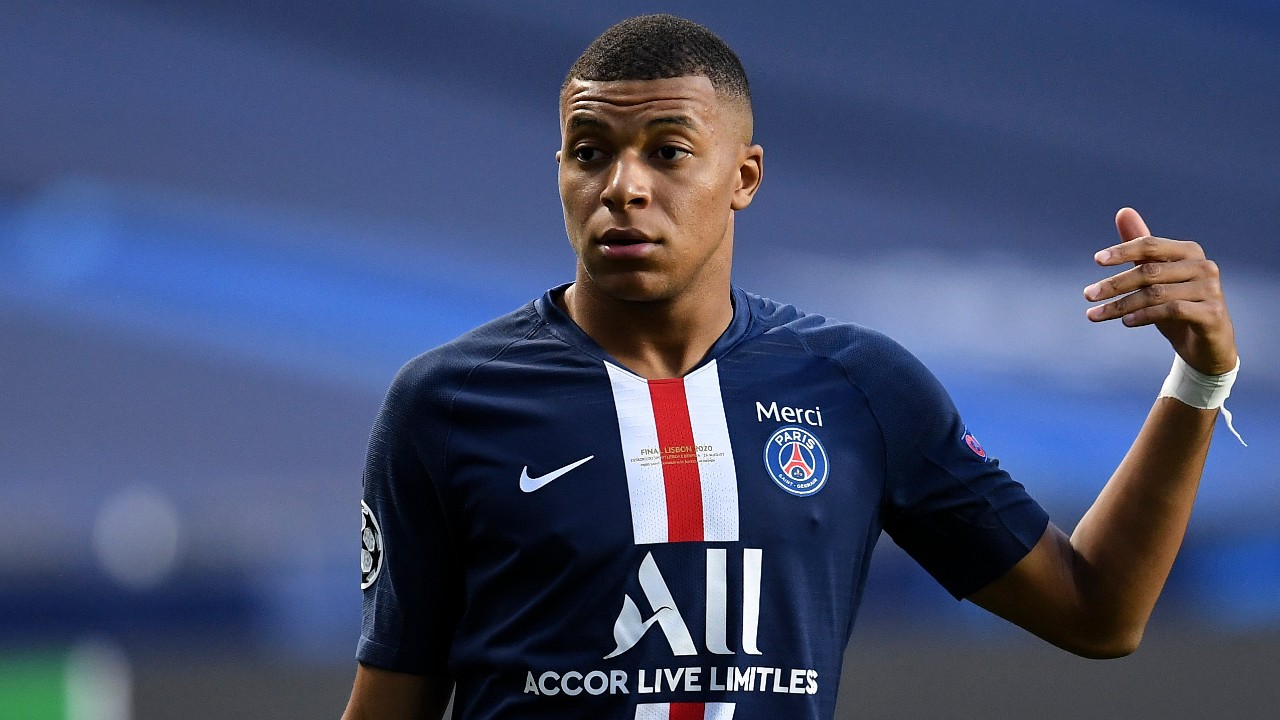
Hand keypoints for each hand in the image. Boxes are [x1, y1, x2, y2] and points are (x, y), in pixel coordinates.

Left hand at [1083, 208, 1236, 375]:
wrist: (1207, 345)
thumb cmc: (1178, 305)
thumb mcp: (1156, 278)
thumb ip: (1141, 249)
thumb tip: (1123, 211)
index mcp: (1189, 252)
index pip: (1151, 245)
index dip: (1123, 250)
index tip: (1097, 260)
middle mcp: (1204, 266)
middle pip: (1149, 271)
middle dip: (1114, 283)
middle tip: (1087, 294)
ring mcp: (1211, 290)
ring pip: (1155, 293)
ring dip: (1121, 305)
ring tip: (1095, 314)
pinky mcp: (1212, 313)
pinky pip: (1171, 310)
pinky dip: (1144, 315)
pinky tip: (1125, 321)